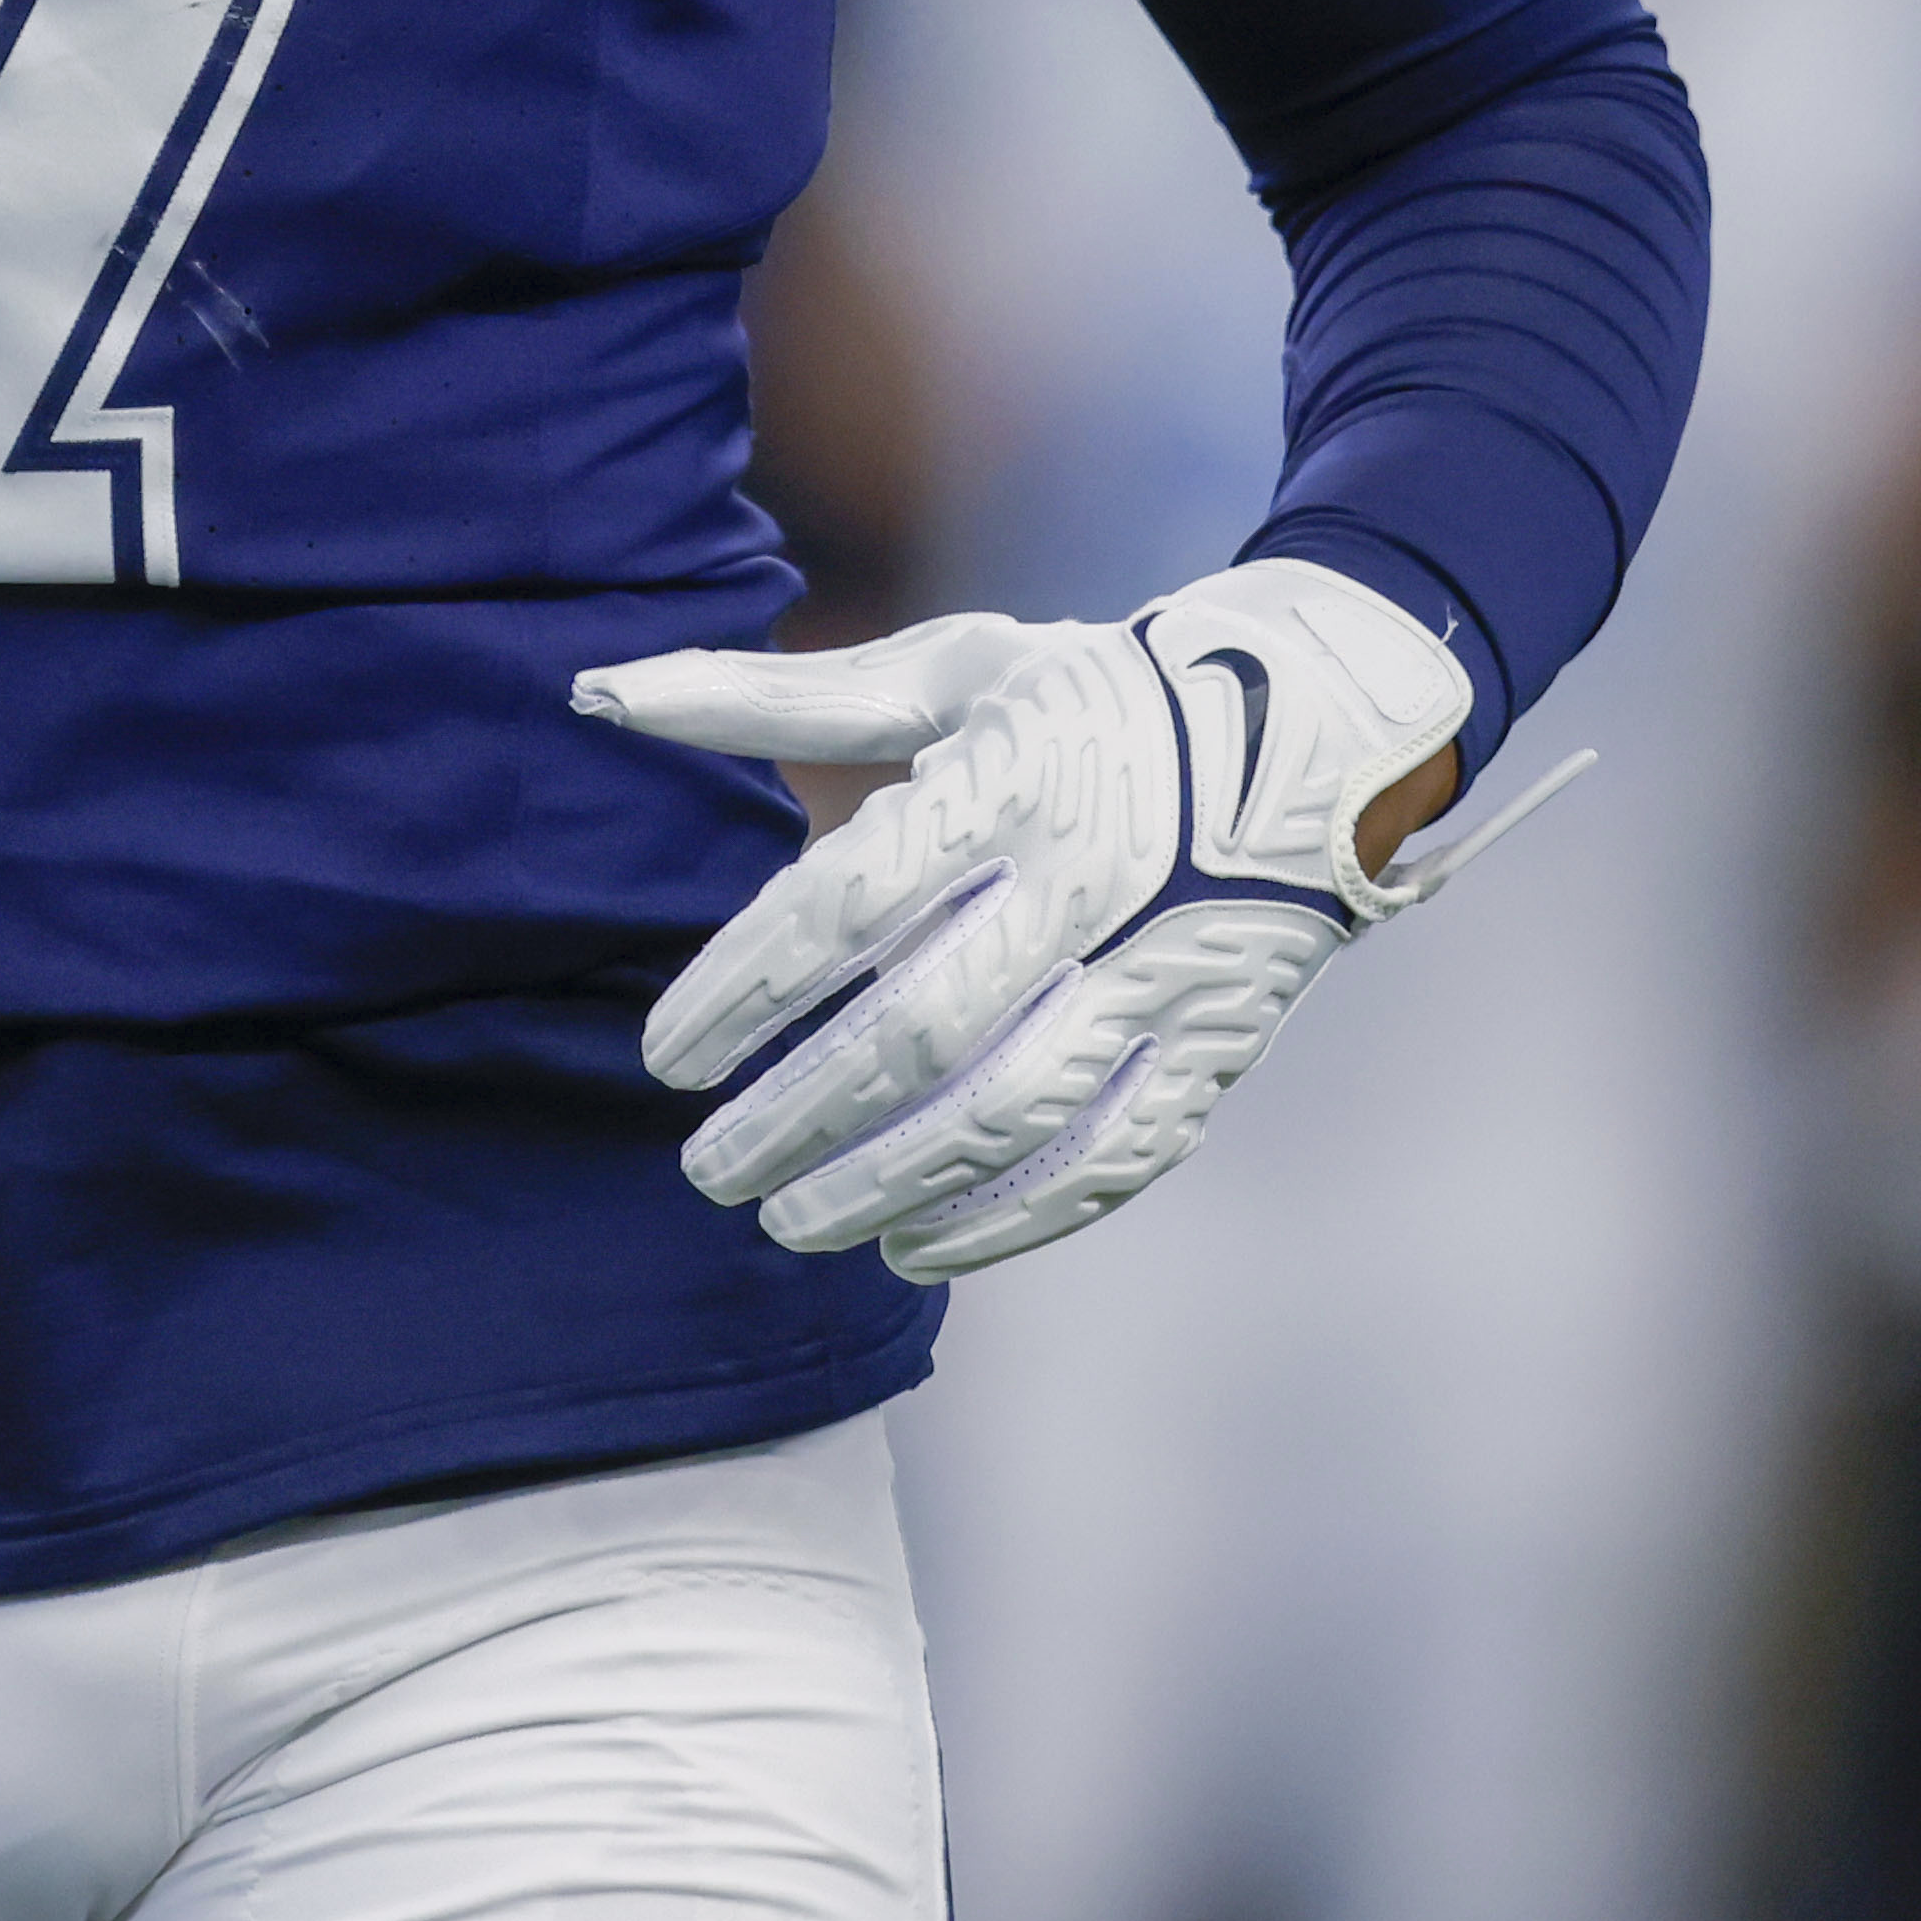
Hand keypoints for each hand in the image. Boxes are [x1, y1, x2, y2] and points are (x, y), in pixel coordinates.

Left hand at [576, 557, 1480, 1280]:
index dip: (746, 992)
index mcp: (1009, 779)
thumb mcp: (946, 673)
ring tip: (788, 1221)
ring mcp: (1162, 970)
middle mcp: (1088, 880)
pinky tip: (914, 1247)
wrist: (1318, 728)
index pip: (846, 907)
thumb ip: (775, 698)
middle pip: (918, 1031)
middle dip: (797, 1115)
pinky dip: (1009, 1220)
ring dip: (887, 1183)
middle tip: (705, 1169)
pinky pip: (1111, 1157)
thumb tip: (602, 693)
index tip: (666, 1058)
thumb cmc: (1089, 696)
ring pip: (1011, 1111)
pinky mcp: (1215, 1042)